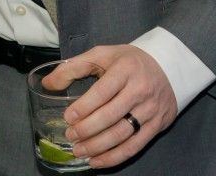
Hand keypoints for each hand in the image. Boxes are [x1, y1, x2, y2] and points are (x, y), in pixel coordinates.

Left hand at [49, 45, 178, 168]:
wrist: (168, 67)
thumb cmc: (129, 61)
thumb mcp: (102, 55)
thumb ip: (74, 67)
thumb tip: (47, 83)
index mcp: (125, 70)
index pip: (102, 92)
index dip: (84, 107)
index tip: (68, 117)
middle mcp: (140, 90)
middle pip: (111, 116)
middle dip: (87, 130)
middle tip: (70, 136)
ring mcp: (150, 109)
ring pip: (122, 134)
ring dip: (97, 147)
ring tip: (79, 150)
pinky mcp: (157, 125)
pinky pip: (135, 146)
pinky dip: (114, 157)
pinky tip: (96, 161)